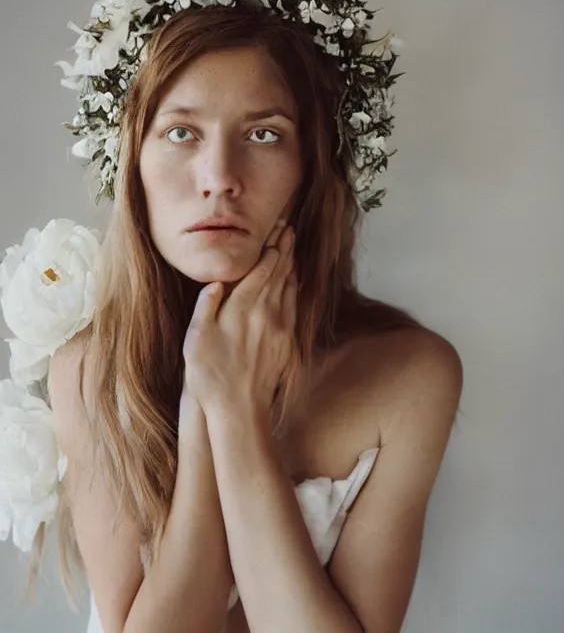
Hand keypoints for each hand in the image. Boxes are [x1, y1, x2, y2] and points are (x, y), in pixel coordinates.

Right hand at [182, 221, 297, 433]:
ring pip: (289, 285)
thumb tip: (216, 281)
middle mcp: (266, 310)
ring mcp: (280, 325)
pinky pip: (293, 305)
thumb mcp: (196, 340)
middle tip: (288, 228)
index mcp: (243, 306)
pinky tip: (293, 281)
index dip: (271, 245)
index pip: (263, 266)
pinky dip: (294, 287)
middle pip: (280, 271)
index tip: (276, 228)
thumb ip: (205, 306)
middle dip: (284, 247)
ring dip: (291, 263)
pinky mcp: (288, 339)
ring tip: (291, 247)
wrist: (239, 408)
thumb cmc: (210, 376)